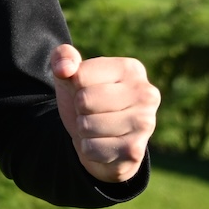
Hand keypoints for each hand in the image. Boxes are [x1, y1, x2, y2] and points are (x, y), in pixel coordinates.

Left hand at [51, 45, 158, 183]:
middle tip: (92, 112)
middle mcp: (146, 94)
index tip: (88, 90)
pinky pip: (92, 149)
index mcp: (130, 69)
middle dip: (79, 109)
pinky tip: (102, 144)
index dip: (74, 86)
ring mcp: (145, 123)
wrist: (101, 138)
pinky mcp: (135, 150)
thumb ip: (63, 58)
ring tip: (97, 127)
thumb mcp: (71, 74)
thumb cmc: (87, 99)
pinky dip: (88, 148)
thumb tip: (64, 69)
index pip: (80, 75)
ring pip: (87, 126)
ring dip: (83, 130)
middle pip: (84, 100)